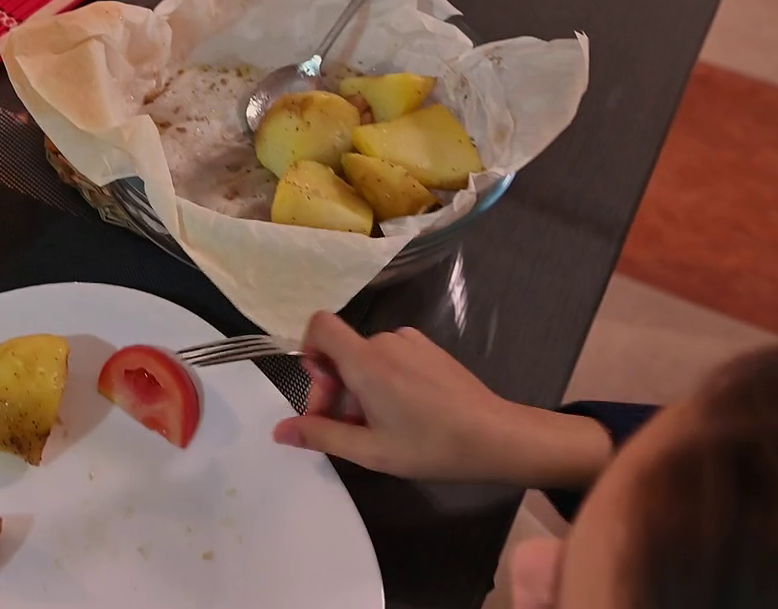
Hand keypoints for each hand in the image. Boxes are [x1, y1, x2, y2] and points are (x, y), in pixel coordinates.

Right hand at [272, 312, 612, 486]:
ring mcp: (412, 342)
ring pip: (367, 358)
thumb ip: (322, 436)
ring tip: (381, 428)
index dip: (308, 350)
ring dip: (361, 389)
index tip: (322, 390)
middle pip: (341, 351)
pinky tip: (406, 415)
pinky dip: (386, 381)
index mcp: (366, 361)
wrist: (498, 437)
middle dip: (335, 388)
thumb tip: (279, 431)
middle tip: (349, 430)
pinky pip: (391, 358)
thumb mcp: (371, 451)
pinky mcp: (431, 350)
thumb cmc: (432, 446)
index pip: (320, 325)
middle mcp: (385, 341)